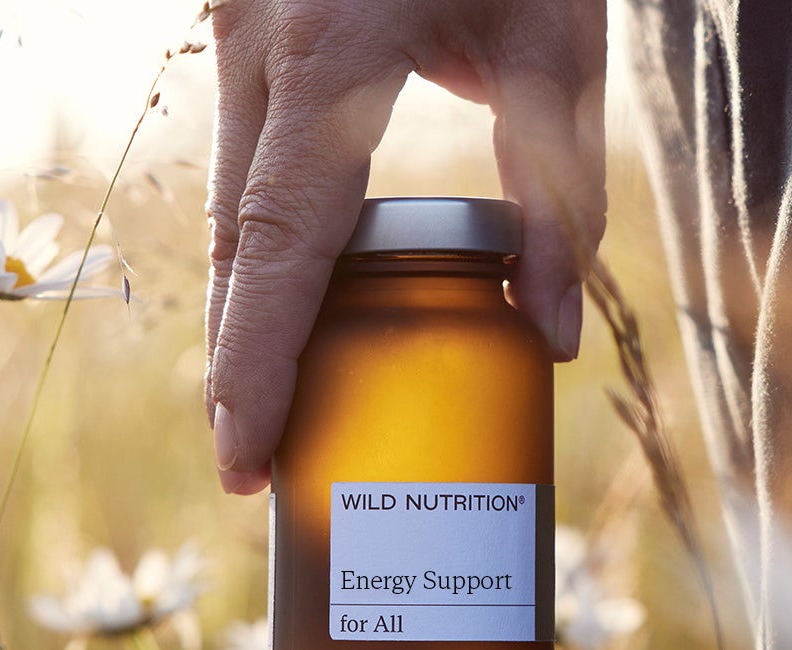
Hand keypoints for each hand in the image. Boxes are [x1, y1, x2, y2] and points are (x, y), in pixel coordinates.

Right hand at [203, 0, 603, 493]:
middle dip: (242, 359)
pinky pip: (245, 155)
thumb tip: (545, 337)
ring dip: (252, 305)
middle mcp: (258, 48)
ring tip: (276, 404)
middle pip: (238, 239)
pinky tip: (297, 301)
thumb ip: (555, 193)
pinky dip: (268, 239)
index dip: (256, 359)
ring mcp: (234, 32)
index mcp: (333, 56)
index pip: (283, 242)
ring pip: (232, 199)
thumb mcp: (559, 44)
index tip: (243, 453)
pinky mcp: (242, 27)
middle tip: (256, 464)